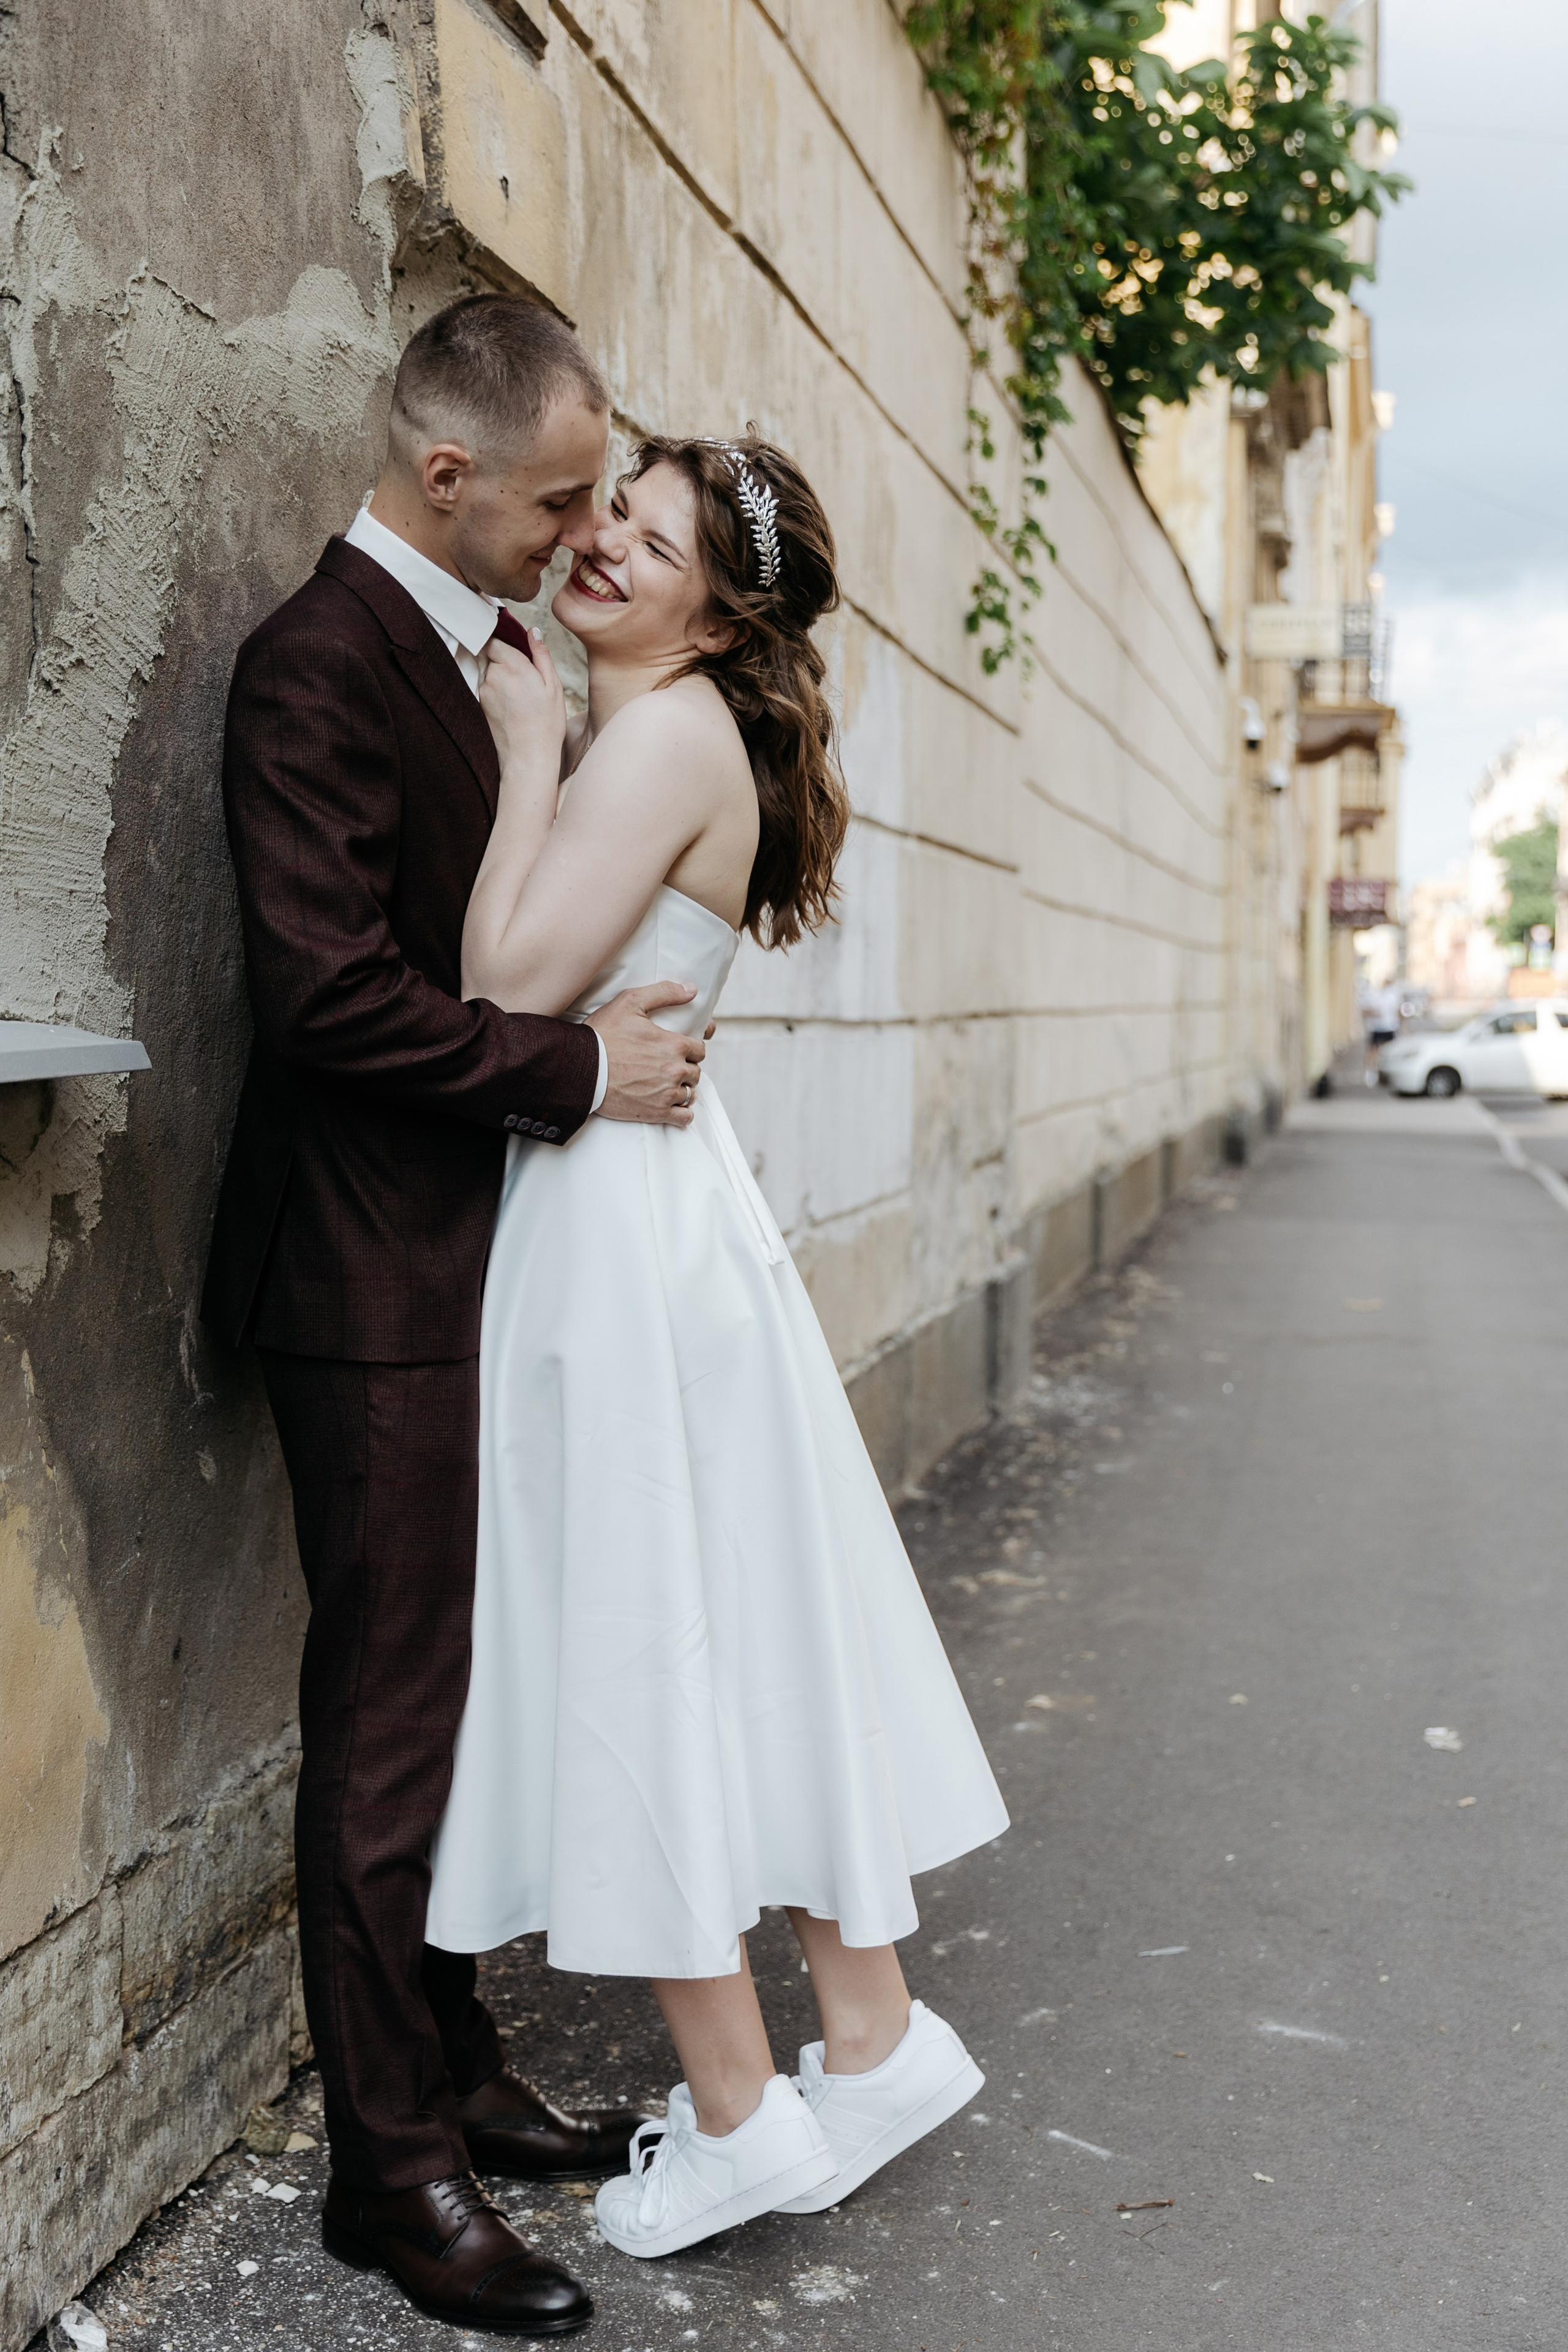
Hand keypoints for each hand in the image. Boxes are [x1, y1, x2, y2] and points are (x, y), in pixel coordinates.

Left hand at [478, 631, 565, 774]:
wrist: (528, 757)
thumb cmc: (546, 724)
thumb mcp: (553, 686)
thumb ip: (541, 655)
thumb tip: (533, 632)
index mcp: (514, 666)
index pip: (498, 640)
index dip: (507, 644)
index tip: (517, 654)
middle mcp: (494, 675)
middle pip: (492, 656)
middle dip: (505, 662)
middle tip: (524, 679)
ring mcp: (484, 690)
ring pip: (489, 672)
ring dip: (501, 678)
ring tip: (519, 697)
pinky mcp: (479, 704)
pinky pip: (486, 688)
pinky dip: (497, 693)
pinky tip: (511, 707)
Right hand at [587, 983, 705, 1126]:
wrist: (579, 1067)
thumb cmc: (602, 1034)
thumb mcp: (630, 1002)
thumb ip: (664, 992)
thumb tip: (692, 990)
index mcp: (673, 1045)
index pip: (699, 1050)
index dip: (689, 1049)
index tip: (678, 1051)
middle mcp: (674, 1070)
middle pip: (695, 1072)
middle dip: (684, 1069)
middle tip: (667, 1067)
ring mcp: (666, 1094)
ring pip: (690, 1094)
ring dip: (682, 1090)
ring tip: (666, 1086)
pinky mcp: (656, 1113)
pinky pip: (684, 1118)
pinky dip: (682, 1114)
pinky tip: (672, 1106)